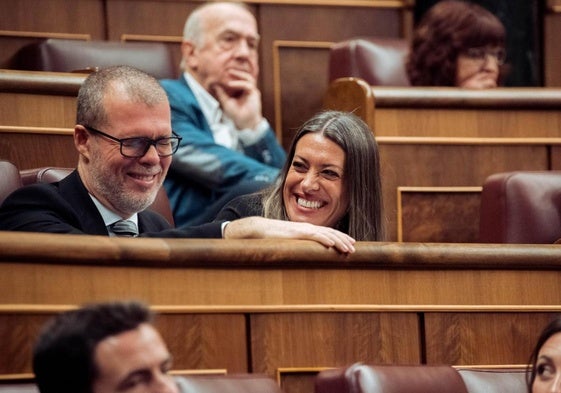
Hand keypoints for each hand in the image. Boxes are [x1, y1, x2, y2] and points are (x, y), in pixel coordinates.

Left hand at [213, 69, 262, 129]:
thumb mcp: (226, 102)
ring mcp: (252, 91)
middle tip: (226, 67)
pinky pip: (248, 85)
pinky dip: (239, 83)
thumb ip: (221, 93)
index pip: (239, 78)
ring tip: (230, 72)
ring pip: (248, 77)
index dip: (233, 73)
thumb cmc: (236, 114)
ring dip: (239, 74)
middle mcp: (248, 89)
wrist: (244, 122)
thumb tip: (214, 84)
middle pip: (245, 75)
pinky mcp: (255, 94)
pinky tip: (231, 84)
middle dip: (236, 70)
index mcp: (242, 90)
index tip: (223, 69)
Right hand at [224, 217, 355, 253]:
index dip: (340, 238)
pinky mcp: (297, 232)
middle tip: (354, 248)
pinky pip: (314, 235)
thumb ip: (298, 247)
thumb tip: (304, 256)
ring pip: (326, 234)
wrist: (259, 229)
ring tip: (349, 248)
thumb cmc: (272, 238)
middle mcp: (307, 228)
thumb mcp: (289, 243)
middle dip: (344, 240)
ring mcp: (303, 229)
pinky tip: (333, 243)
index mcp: (306, 230)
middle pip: (331, 232)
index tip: (350, 244)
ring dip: (339, 240)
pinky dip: (325, 238)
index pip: (327, 232)